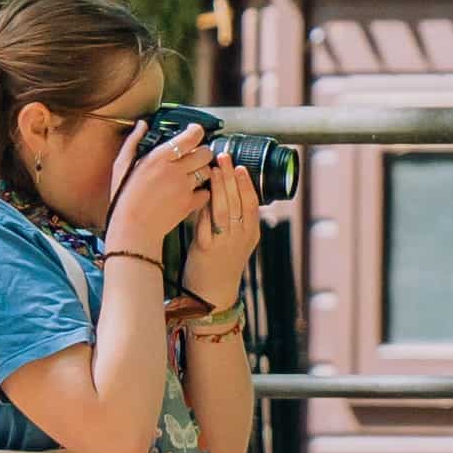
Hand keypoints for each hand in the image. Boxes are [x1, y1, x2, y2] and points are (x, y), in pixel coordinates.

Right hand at [102, 121, 217, 267]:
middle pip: (205, 152)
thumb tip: (142, 124)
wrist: (132, 228)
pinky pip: (206, 192)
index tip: (194, 132)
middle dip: (202, 152)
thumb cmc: (124, 197)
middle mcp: (175, 170)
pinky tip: (191, 192)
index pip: (191, 137)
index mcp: (159, 157)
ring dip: (203, 170)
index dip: (196, 132)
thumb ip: (133, 142)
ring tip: (192, 174)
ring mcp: (184, 188)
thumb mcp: (122, 165)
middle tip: (194, 156)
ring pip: (208, 171)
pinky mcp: (189, 204)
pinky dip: (202, 191)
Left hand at [176, 145, 263, 308]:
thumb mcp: (237, 241)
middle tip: (223, 158)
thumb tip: (226, 190)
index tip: (239, 165)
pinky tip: (199, 195)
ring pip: (223, 209)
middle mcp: (240, 237)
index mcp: (251, 233)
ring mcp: (224, 242)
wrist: (214, 294)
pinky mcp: (206, 248)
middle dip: (230, 177)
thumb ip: (235, 219)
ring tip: (213, 170)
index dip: (246, 183)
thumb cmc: (223, 263)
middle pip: (237, 201)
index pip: (252, 202)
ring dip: (218, 187)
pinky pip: (205, 223)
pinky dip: (203, 208)